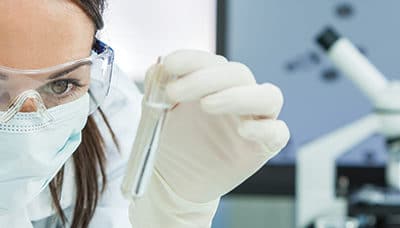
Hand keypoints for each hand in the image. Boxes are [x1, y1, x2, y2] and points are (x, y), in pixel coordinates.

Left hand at [153, 50, 289, 202]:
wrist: (175, 180)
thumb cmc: (171, 142)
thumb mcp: (156, 113)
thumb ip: (157, 89)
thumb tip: (158, 67)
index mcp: (214, 84)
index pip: (213, 62)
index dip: (192, 59)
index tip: (169, 64)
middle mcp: (238, 97)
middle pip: (239, 74)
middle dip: (206, 78)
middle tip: (174, 92)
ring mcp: (254, 120)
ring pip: (268, 96)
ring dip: (238, 96)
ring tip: (206, 105)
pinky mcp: (263, 147)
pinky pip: (278, 132)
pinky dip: (264, 129)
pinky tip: (242, 131)